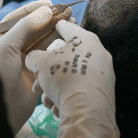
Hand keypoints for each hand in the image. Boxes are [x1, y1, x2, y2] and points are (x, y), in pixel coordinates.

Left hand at [0, 0, 74, 133]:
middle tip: (67, 13)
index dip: (34, 10)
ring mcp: (23, 62)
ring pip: (42, 42)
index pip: (17, 19)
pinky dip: (58, 48)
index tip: (51, 4)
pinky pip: (48, 57)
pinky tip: (68, 41)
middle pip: (32, 29)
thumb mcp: (6, 47)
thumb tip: (46, 11)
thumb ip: (26, 26)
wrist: (0, 111)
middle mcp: (10, 49)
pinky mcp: (35, 75)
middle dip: (49, 20)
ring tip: (72, 23)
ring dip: (56, 32)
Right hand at [26, 20, 119, 137]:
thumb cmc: (64, 79)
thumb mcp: (40, 63)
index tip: (49, 26)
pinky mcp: (103, 92)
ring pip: (71, 77)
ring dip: (55, 89)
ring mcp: (103, 73)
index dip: (54, 26)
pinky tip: (59, 108)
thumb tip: (34, 59)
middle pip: (66, 57)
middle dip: (48, 72)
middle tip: (38, 83)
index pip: (66, 27)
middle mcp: (98, 54)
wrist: (88, 111)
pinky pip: (80, 90)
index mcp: (86, 40)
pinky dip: (68, 98)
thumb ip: (34, 57)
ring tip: (47, 100)